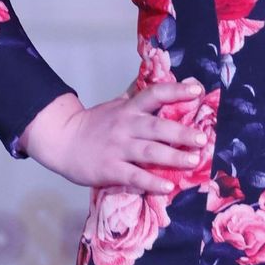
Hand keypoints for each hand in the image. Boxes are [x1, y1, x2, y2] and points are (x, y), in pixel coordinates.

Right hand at [19, 77, 211, 192]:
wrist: (62, 141)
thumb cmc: (94, 125)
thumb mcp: (116, 106)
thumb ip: (137, 97)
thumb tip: (161, 79)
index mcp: (129, 109)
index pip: (155, 94)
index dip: (176, 90)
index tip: (197, 90)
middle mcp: (125, 126)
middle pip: (157, 126)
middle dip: (181, 132)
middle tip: (202, 138)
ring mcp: (118, 148)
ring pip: (149, 151)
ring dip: (172, 156)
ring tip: (193, 161)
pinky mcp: (110, 169)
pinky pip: (134, 176)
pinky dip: (151, 181)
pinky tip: (167, 186)